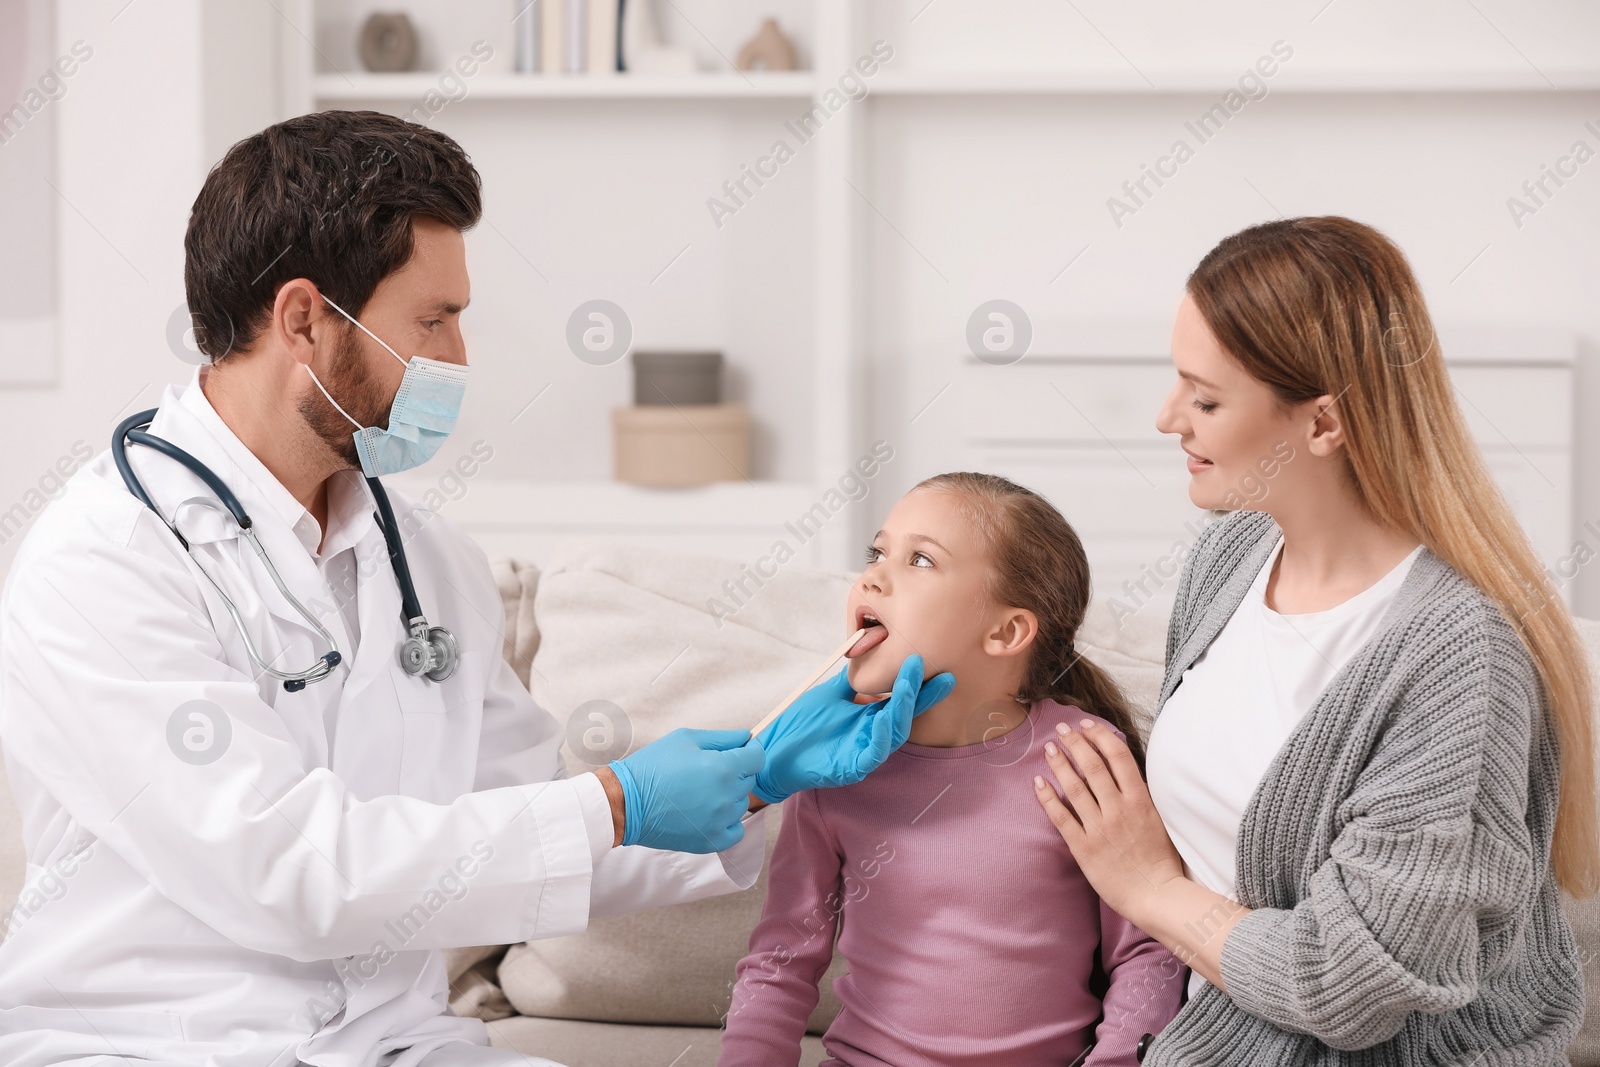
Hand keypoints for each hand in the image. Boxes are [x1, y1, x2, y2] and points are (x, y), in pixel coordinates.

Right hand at [610, 728, 763, 852]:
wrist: (625, 803)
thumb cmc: (653, 766)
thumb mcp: (686, 738)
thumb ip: (723, 737)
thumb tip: (748, 736)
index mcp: (723, 767)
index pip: (758, 758)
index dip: (749, 751)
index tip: (738, 752)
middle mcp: (727, 796)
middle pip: (748, 780)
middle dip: (734, 772)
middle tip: (706, 772)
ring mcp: (720, 821)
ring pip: (741, 804)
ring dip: (728, 797)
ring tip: (700, 792)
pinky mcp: (711, 841)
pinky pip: (736, 830)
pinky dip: (727, 822)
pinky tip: (709, 813)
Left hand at [752, 654, 954, 803]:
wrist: (772, 750)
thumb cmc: (800, 724)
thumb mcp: (830, 693)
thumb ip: (853, 678)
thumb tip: (872, 649)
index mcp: (869, 718)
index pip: (900, 701)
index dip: (920, 687)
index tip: (939, 667)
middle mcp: (872, 736)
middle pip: (904, 715)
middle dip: (917, 691)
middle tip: (922, 665)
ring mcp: (863, 753)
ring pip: (894, 733)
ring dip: (902, 708)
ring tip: (906, 684)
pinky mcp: (851, 769)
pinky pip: (873, 755)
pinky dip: (882, 737)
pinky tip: (884, 719)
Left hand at [1032, 718, 1184, 921]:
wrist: (1156, 895)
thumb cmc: (1160, 859)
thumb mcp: (1159, 818)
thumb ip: (1140, 794)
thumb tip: (1124, 768)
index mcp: (1140, 800)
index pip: (1118, 757)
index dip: (1100, 736)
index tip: (1087, 725)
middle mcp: (1118, 810)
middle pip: (1092, 766)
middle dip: (1075, 743)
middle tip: (1062, 729)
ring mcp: (1099, 828)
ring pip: (1073, 787)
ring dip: (1059, 763)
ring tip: (1048, 748)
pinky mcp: (1084, 848)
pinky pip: (1061, 817)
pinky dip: (1047, 797)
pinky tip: (1038, 782)